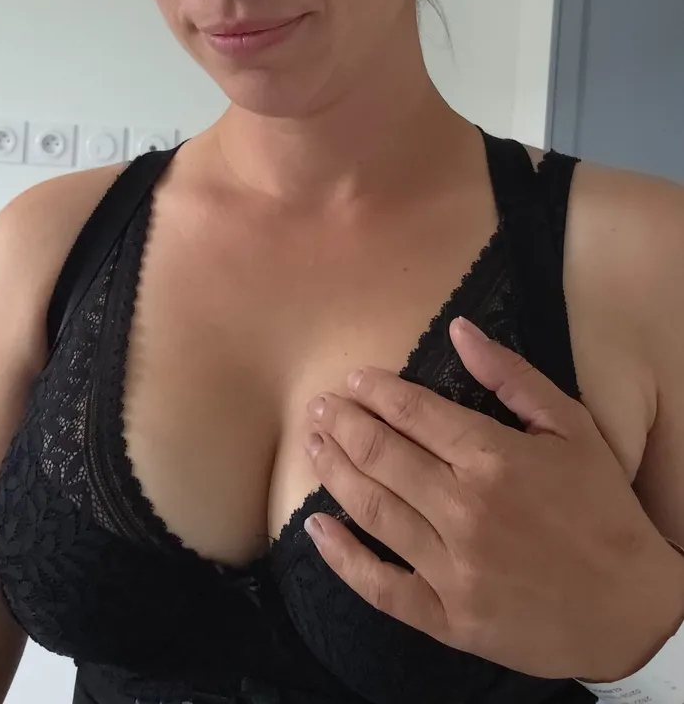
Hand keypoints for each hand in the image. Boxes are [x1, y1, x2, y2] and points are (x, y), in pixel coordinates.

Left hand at [303, 317, 683, 681]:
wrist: (635, 610)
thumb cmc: (604, 510)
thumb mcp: (572, 427)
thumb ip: (511, 375)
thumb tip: (459, 328)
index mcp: (493, 459)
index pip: (413, 413)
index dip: (376, 391)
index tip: (354, 380)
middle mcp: (464, 510)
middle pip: (380, 455)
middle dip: (342, 423)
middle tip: (318, 406)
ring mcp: (452, 568)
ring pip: (371, 510)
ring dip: (333, 471)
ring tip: (311, 444)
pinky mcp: (448, 618)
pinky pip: (380, 586)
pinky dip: (341, 557)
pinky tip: (314, 528)